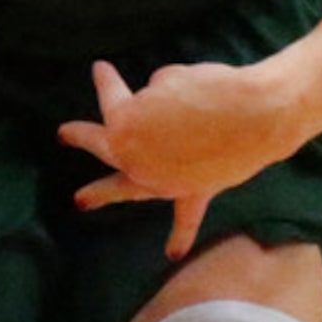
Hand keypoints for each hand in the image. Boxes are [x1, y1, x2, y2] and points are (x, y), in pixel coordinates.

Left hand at [61, 59, 300, 260]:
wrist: (257, 114)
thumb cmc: (212, 88)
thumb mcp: (174, 78)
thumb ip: (157, 95)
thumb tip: (159, 105)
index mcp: (127, 125)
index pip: (112, 100)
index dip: (105, 82)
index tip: (99, 68)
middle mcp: (138, 158)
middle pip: (105, 147)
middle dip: (84, 138)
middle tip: (64, 134)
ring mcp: (163, 180)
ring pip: (129, 187)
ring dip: (106, 191)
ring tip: (80, 201)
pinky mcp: (195, 190)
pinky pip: (186, 215)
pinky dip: (180, 234)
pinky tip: (171, 253)